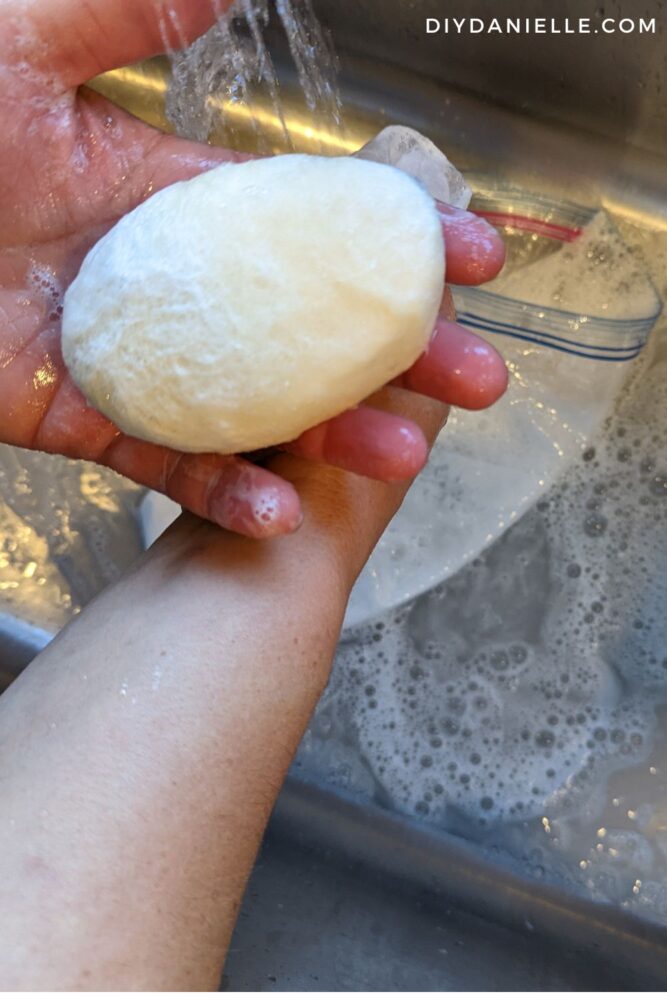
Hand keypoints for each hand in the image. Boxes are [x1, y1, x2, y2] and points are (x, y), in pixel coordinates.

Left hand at [0, 0, 506, 538]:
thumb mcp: (21, 48)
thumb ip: (119, 18)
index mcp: (171, 202)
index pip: (307, 227)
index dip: (390, 241)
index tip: (467, 255)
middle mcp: (169, 288)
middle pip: (306, 329)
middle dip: (399, 354)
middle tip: (478, 376)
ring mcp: (133, 360)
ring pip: (253, 408)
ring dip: (333, 437)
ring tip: (406, 454)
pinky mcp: (80, 421)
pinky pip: (162, 465)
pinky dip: (223, 490)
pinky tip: (284, 512)